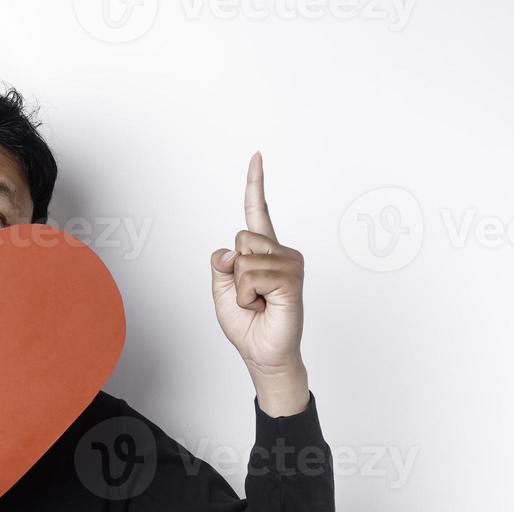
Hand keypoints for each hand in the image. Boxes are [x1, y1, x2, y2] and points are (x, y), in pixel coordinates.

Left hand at [210, 152, 309, 415]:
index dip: (255, 185)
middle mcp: (280, 252)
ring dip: (242, 289)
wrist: (262, 352)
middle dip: (234, 271)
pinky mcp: (292, 279)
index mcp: (262, 252)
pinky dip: (250, 295)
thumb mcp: (222, 291)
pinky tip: (265, 305)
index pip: (257, 212)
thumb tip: (228, 251)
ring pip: (245, 259)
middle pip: (241, 238)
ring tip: (258, 303)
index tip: (256, 157)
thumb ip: (222, 265)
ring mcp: (289, 264)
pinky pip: (253, 276)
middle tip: (250, 295)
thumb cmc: (246, 324)